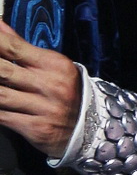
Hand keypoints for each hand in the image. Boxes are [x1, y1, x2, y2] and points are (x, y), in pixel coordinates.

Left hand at [0, 23, 81, 157]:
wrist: (90, 128)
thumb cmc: (64, 90)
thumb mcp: (49, 65)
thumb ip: (20, 46)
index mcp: (52, 64)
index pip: (13, 47)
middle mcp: (49, 85)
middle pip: (3, 70)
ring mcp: (43, 108)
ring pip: (1, 95)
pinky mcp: (36, 128)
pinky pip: (4, 117)